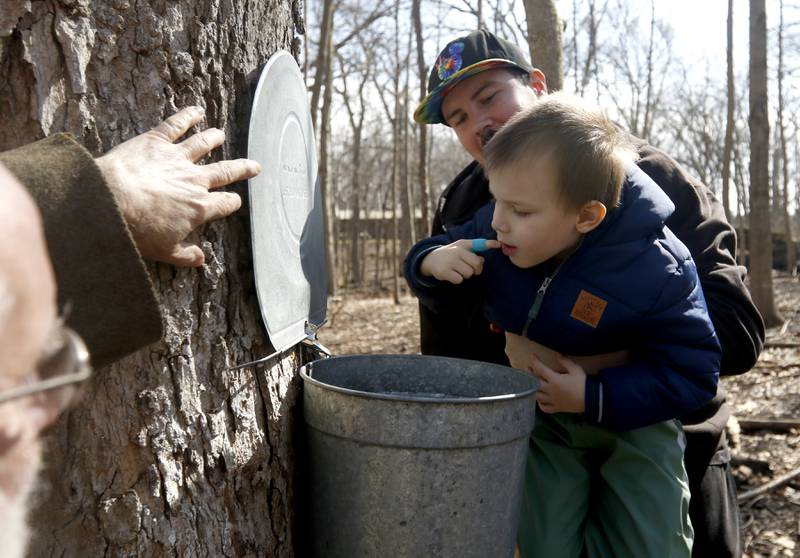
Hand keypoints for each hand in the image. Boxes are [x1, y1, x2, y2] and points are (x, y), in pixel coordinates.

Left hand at [95, 106, 261, 266]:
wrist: (110, 202)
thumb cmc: (136, 230)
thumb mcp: (163, 251)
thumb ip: (186, 255)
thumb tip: (201, 260)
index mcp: (199, 207)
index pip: (224, 203)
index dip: (232, 202)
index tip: (235, 201)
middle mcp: (195, 180)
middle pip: (225, 172)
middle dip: (242, 169)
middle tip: (254, 165)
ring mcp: (177, 158)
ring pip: (203, 144)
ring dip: (214, 138)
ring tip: (221, 134)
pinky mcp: (156, 141)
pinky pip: (176, 125)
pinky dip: (188, 115)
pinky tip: (196, 110)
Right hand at [419, 238, 499, 283]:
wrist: (431, 259)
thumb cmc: (451, 253)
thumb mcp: (462, 246)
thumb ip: (476, 248)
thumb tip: (486, 256)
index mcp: (462, 245)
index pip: (478, 244)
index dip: (489, 244)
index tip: (498, 245)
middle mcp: (456, 252)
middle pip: (476, 264)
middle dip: (475, 269)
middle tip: (469, 268)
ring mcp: (450, 262)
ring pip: (468, 273)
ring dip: (465, 275)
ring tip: (458, 270)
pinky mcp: (444, 272)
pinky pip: (459, 279)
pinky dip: (457, 279)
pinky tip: (452, 274)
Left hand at [531, 354, 585, 413]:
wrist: (592, 399)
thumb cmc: (583, 383)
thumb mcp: (575, 369)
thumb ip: (565, 362)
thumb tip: (557, 355)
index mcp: (554, 380)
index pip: (540, 369)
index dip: (535, 361)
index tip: (532, 356)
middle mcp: (551, 391)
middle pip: (535, 382)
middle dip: (530, 374)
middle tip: (529, 368)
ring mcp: (553, 400)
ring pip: (537, 396)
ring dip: (532, 388)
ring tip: (531, 383)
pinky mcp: (557, 408)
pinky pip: (545, 408)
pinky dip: (540, 404)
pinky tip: (540, 400)